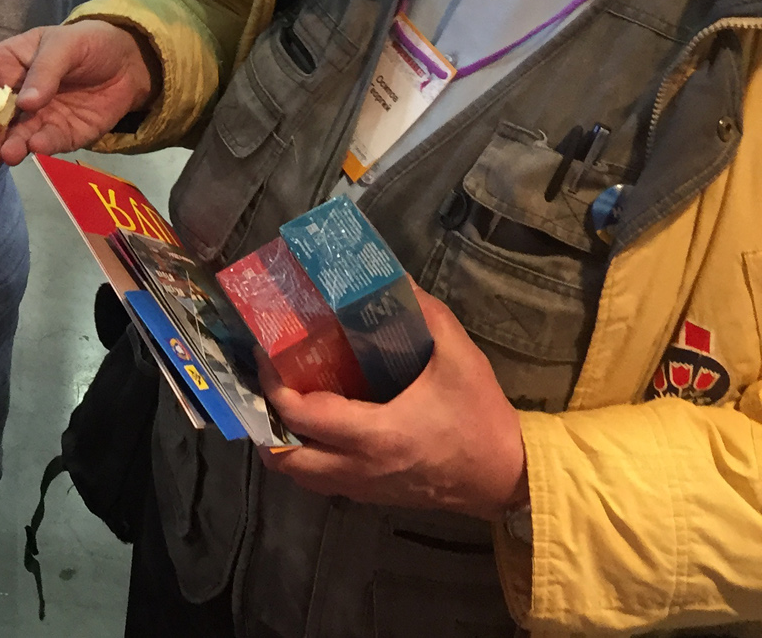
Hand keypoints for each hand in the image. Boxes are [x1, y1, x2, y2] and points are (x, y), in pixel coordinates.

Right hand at [0, 20, 155, 167]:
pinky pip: (44, 144)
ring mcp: (35, 118)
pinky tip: (39, 146)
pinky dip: (39, 147)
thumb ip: (45, 71)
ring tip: (7, 156)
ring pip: (11, 137)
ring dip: (6, 148)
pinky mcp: (59, 135)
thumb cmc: (89, 44)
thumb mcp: (65, 45)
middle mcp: (14, 94)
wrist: (130, 64)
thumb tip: (25, 103)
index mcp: (7, 63)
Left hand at [258, 284, 527, 520]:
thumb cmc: (482, 417)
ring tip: (283, 403)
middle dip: (263, 420)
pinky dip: (305, 457)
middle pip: (284, 457)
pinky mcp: (373, 496)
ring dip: (281, 443)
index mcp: (376, 434)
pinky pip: (321, 482)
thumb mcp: (458, 357)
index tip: (264, 352)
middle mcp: (360, 467)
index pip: (300, 414)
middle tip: (267, 382)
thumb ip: (425, 313)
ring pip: (299, 475)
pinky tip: (314, 426)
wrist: (510, 476)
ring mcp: (363, 487)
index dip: (271, 384)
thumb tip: (393, 277)